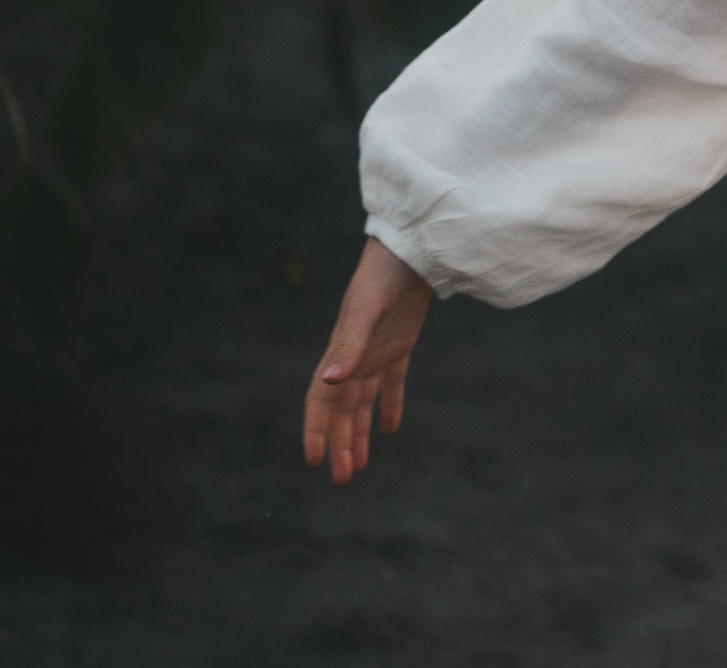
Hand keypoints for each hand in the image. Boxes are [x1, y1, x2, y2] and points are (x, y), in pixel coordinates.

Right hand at [303, 236, 431, 483]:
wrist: (412, 246)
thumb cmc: (384, 274)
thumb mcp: (365, 310)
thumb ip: (349, 345)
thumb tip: (329, 381)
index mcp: (340, 351)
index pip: (322, 401)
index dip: (316, 430)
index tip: (314, 461)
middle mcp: (354, 356)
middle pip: (342, 409)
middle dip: (340, 443)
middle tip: (342, 479)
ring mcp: (376, 350)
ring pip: (363, 402)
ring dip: (360, 432)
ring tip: (359, 466)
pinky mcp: (400, 343)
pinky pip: (392, 382)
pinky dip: (390, 405)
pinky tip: (391, 429)